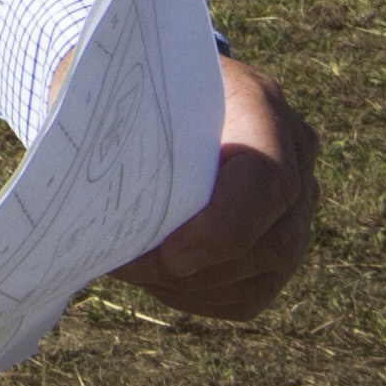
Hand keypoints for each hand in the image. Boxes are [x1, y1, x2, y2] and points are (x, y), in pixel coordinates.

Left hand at [53, 44, 319, 321]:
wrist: (152, 89)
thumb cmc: (129, 89)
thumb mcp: (120, 92)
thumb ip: (119, 136)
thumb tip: (89, 206)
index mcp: (259, 103)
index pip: (269, 179)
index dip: (225, 227)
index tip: (168, 253)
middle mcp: (294, 153)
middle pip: (275, 240)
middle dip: (197, 268)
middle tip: (127, 266)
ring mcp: (296, 202)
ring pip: (265, 273)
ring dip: (191, 285)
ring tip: (131, 266)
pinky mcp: (279, 244)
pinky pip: (251, 293)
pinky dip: (199, 296)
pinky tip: (156, 277)